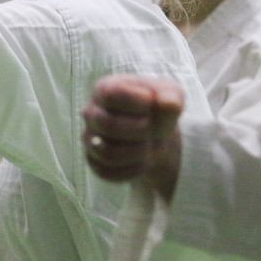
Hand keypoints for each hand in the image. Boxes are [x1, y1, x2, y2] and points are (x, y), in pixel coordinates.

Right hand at [81, 74, 183, 199]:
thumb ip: (171, 97)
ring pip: (106, 152)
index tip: (150, 105)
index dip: (136, 103)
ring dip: (135, 153)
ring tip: (148, 147)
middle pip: (107, 125)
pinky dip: (130, 170)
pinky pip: (105, 172)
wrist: (156, 135)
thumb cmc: (158, 109)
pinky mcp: (93, 161)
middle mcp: (91, 112)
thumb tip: (169, 103)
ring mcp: (89, 138)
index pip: (111, 95)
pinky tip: (142, 162)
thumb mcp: (171, 96)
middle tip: (151, 129)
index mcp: (105, 88)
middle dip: (139, 131)